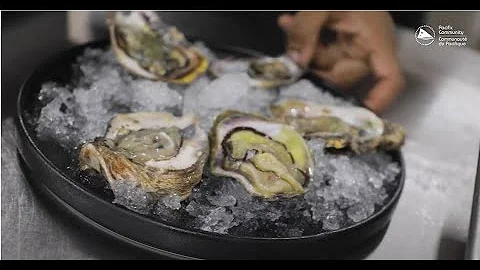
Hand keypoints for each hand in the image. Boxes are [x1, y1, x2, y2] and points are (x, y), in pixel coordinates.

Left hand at [278, 11, 404, 113]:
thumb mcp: (323, 5)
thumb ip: (306, 29)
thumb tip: (295, 61)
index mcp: (376, 40)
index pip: (390, 79)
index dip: (380, 100)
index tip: (359, 116)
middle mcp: (367, 48)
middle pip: (344, 76)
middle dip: (315, 65)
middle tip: (292, 54)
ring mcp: (353, 44)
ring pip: (326, 64)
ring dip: (303, 50)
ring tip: (289, 25)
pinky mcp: (339, 39)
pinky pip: (320, 50)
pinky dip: (304, 40)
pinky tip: (288, 23)